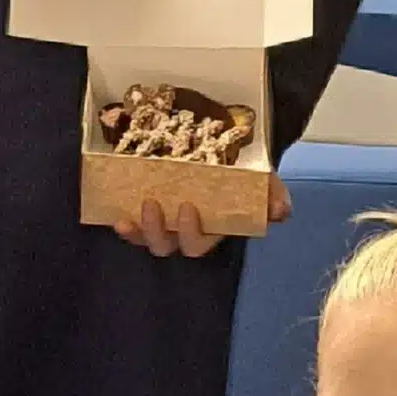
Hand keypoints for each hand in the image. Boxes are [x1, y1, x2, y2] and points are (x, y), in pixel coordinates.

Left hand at [111, 174, 287, 258]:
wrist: (223, 149)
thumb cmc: (242, 171)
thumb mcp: (261, 179)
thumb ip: (271, 194)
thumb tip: (280, 211)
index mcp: (211, 229)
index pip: (200, 243)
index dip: (192, 232)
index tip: (187, 207)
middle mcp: (184, 231)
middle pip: (168, 246)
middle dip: (158, 232)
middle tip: (153, 205)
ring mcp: (163, 223)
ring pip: (147, 239)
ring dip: (138, 232)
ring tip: (129, 215)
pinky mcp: (145, 211)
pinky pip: (132, 227)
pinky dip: (124, 226)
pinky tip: (115, 217)